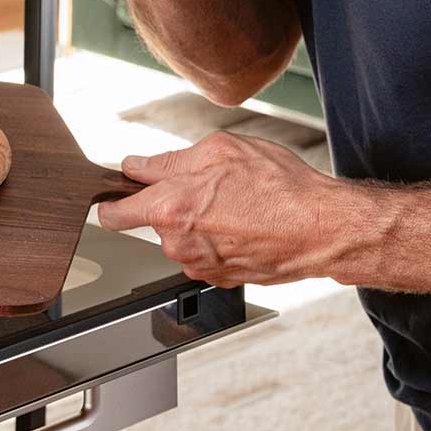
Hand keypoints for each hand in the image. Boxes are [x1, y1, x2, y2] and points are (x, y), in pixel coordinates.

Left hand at [95, 132, 349, 286]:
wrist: (320, 228)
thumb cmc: (278, 187)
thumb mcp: (221, 151)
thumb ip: (169, 161)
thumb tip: (137, 166)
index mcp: (170, 207)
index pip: (115, 214)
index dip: (111, 202)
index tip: (111, 198)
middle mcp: (178, 243)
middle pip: (156, 222)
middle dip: (174, 203)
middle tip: (211, 186)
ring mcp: (200, 265)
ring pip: (183, 238)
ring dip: (200, 222)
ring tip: (238, 205)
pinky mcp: (221, 279)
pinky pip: (206, 254)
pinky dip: (219, 240)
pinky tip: (246, 225)